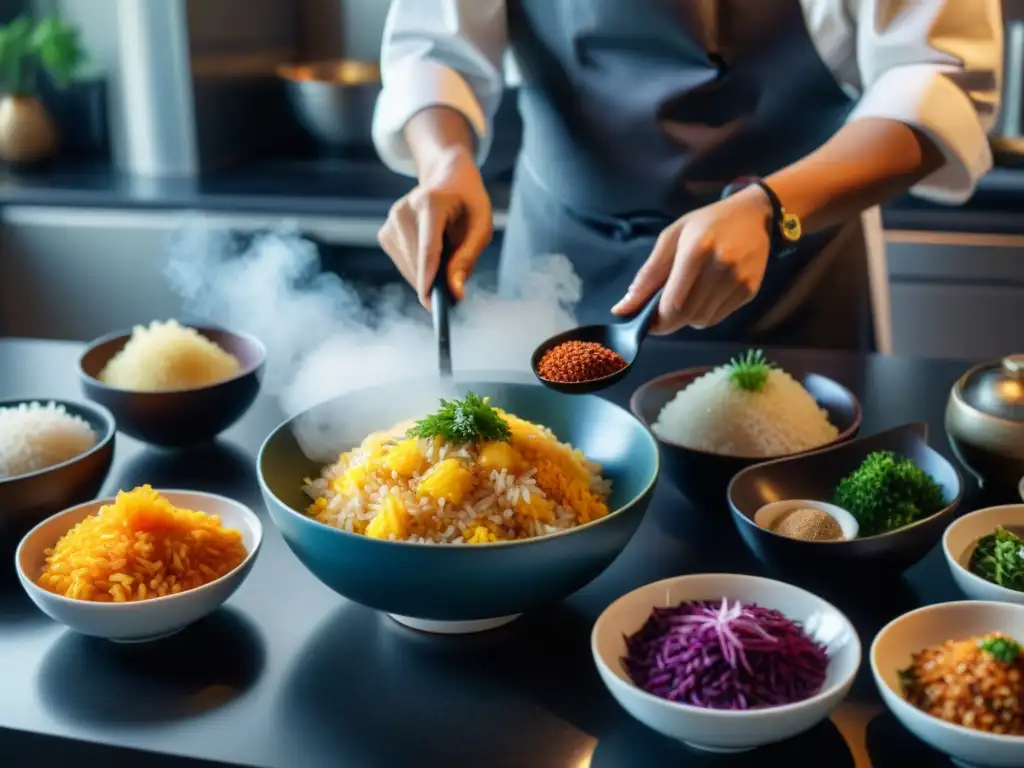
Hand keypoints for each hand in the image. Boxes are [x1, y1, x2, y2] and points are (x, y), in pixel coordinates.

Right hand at [378, 146, 492, 305]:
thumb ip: (468, 259)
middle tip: (455, 292)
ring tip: (447, 254)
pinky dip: (419, 270)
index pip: (428, 246)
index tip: (430, 303)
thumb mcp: (481, 227)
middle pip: (418, 262)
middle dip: (436, 283)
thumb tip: (455, 292)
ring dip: (429, 276)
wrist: (447, 178)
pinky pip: (403, 266)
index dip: (428, 277)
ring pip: (409, 268)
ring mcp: (391, 222)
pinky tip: (432, 253)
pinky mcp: (385, 234)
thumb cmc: (469, 203)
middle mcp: (404, 210)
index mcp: (431, 202)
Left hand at [611, 186, 773, 333]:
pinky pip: (718, 317)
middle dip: (668, 322)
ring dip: (686, 318)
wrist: (755, 215)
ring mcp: (739, 282)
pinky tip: (704, 294)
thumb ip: (648, 274)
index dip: (656, 321)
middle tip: (659, 313)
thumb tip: (623, 308)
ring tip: (684, 297)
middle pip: (687, 317)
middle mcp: (722, 269)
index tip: (645, 321)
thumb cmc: (706, 223)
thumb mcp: (671, 237)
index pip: (673, 305)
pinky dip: (704, 314)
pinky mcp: (750, 291)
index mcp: (697, 251)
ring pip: (702, 321)